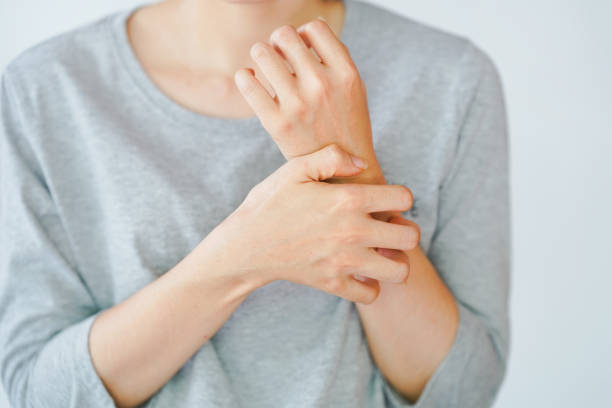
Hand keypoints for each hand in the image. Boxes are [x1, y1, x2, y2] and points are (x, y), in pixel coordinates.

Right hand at [201, 144, 417, 303]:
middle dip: (405, 229)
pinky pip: (372, 294)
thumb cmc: (270, 203)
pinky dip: (371, 285)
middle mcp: (353, 232)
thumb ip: (332, 157)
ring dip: (396, 261)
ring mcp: (345, 262)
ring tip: (380, 252)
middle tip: (387, 227)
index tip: (384, 201)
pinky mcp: (334, 284)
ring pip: (400, 271)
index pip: (404, 198)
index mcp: (348, 200)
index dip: (399, 197)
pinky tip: (360, 271)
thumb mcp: (294, 169)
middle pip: (411, 237)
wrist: (245, 245)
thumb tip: (362, 163)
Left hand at [234, 19, 380, 182]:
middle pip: (285, 35)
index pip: (314, 28)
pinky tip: (250, 80)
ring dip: (261, 55)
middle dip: (279, 42)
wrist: (342, 175)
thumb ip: (333, 60)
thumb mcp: (353, 90)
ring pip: (262, 51)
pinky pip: (246, 81)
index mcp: (346, 74)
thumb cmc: (344, 128)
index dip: (303, 33)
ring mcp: (298, 104)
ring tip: (266, 68)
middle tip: (280, 58)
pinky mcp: (276, 123)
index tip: (302, 50)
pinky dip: (244, 76)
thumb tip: (302, 32)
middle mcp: (322, 85)